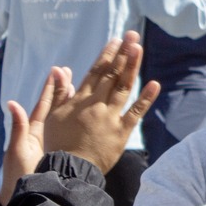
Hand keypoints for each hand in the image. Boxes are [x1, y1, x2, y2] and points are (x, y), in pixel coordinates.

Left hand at [0, 65, 69, 203]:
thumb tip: (12, 103)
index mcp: (33, 130)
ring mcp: (53, 142)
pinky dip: (75, 120)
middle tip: (69, 72)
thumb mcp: (18, 150)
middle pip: (55, 107)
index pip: (44, 104)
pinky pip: (69, 131)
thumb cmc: (18, 174)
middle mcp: (44, 133)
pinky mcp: (60, 151)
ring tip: (79, 85)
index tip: (57, 71)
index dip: (51, 88)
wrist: (27, 194)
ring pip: (63, 117)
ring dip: (70, 102)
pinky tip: (84, 112)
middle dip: (62, 89)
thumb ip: (18, 127)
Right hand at [41, 32, 159, 173]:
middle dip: (122, 53)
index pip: (96, 72)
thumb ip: (58, 93)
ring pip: (123, 87)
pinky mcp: (121, 133)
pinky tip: (154, 84)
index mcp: (80, 99)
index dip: (107, 55)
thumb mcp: (52, 117)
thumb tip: (59, 69)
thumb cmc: (57, 144)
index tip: (116, 40)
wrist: (69, 169)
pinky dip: (145, 98)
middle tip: (132, 36)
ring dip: (132, 67)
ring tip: (139, 48)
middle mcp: (97, 104)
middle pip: (112, 74)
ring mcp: (110, 117)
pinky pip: (135, 113)